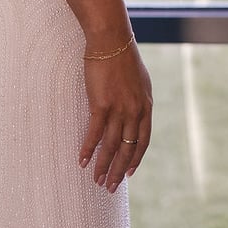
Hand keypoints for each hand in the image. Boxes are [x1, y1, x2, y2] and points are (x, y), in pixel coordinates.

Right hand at [80, 42, 153, 192]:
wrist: (111, 40)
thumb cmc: (123, 57)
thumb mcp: (139, 81)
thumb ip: (138, 100)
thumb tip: (135, 114)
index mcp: (145, 105)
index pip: (143, 140)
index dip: (136, 159)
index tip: (129, 173)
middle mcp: (134, 110)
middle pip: (127, 149)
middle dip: (119, 170)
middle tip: (111, 187)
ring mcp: (119, 109)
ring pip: (111, 146)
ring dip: (103, 166)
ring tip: (96, 180)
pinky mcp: (101, 105)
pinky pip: (94, 134)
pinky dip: (88, 150)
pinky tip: (82, 161)